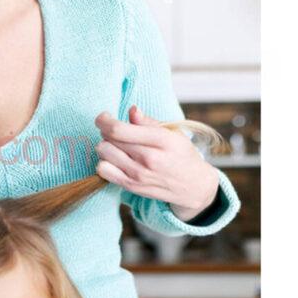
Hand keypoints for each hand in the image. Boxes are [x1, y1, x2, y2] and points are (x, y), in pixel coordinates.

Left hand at [94, 106, 219, 221]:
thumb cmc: (181, 155)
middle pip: (109, 140)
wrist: (194, 186)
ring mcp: (139, 174)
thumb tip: (132, 110)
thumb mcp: (172, 133)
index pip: (119, 129)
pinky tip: (114, 160)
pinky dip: (104, 162)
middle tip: (115, 132)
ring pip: (104, 154)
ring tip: (116, 146)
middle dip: (106, 132)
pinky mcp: (131, 186)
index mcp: (161, 140)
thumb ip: (149, 122)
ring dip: (105, 146)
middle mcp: (149, 158)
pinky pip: (103, 171)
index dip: (104, 121)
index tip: (103, 117)